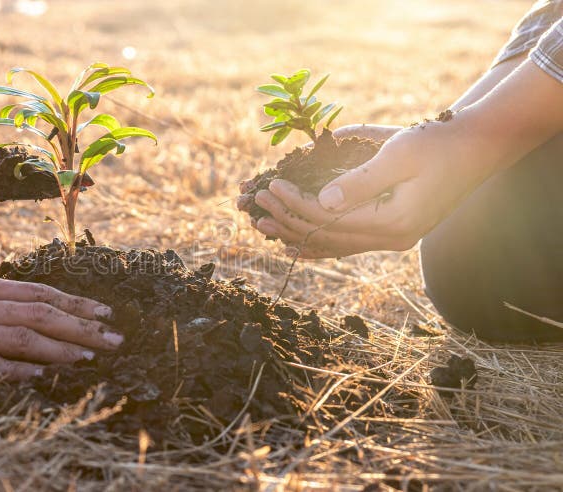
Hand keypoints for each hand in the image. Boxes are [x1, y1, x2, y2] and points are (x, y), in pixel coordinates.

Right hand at [0, 261, 122, 379]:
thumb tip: (7, 307)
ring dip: (64, 346)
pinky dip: (18, 367)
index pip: (37, 293)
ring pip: (25, 335)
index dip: (74, 302)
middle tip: (116, 337)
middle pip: (42, 313)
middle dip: (84, 326)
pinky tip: (43, 373)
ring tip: (95, 354)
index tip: (102, 310)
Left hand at [251, 120, 489, 257]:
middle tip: (257, 205)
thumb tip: (322, 200)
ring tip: (265, 227)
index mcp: (394, 222)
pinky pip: (348, 243)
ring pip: (335, 245)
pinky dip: (319, 242)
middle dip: (289, 219)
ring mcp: (394, 239)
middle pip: (327, 237)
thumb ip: (361, 181)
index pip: (330, 218)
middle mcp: (392, 239)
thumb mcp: (399, 154)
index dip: (296, 202)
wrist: (478, 148)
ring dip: (298, 234)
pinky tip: (296, 243)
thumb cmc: (439, 142)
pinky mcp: (393, 232)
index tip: (272, 183)